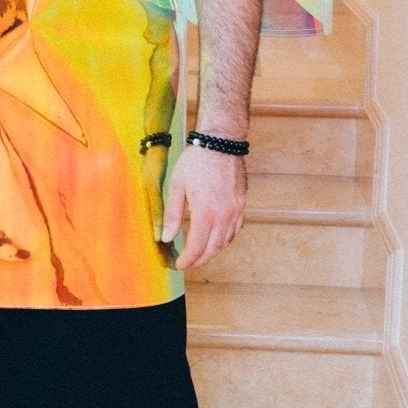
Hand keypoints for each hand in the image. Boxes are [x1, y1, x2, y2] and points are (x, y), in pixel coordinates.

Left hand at [161, 143, 247, 270]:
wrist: (221, 143)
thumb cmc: (196, 161)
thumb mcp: (176, 186)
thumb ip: (172, 214)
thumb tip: (166, 238)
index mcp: (205, 212)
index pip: (197, 247)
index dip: (188, 260)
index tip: (179, 265)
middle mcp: (224, 215)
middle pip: (213, 249)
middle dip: (199, 261)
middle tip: (188, 264)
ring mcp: (235, 211)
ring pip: (225, 242)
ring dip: (212, 252)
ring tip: (199, 255)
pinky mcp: (242, 205)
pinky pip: (235, 230)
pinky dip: (225, 240)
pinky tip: (215, 239)